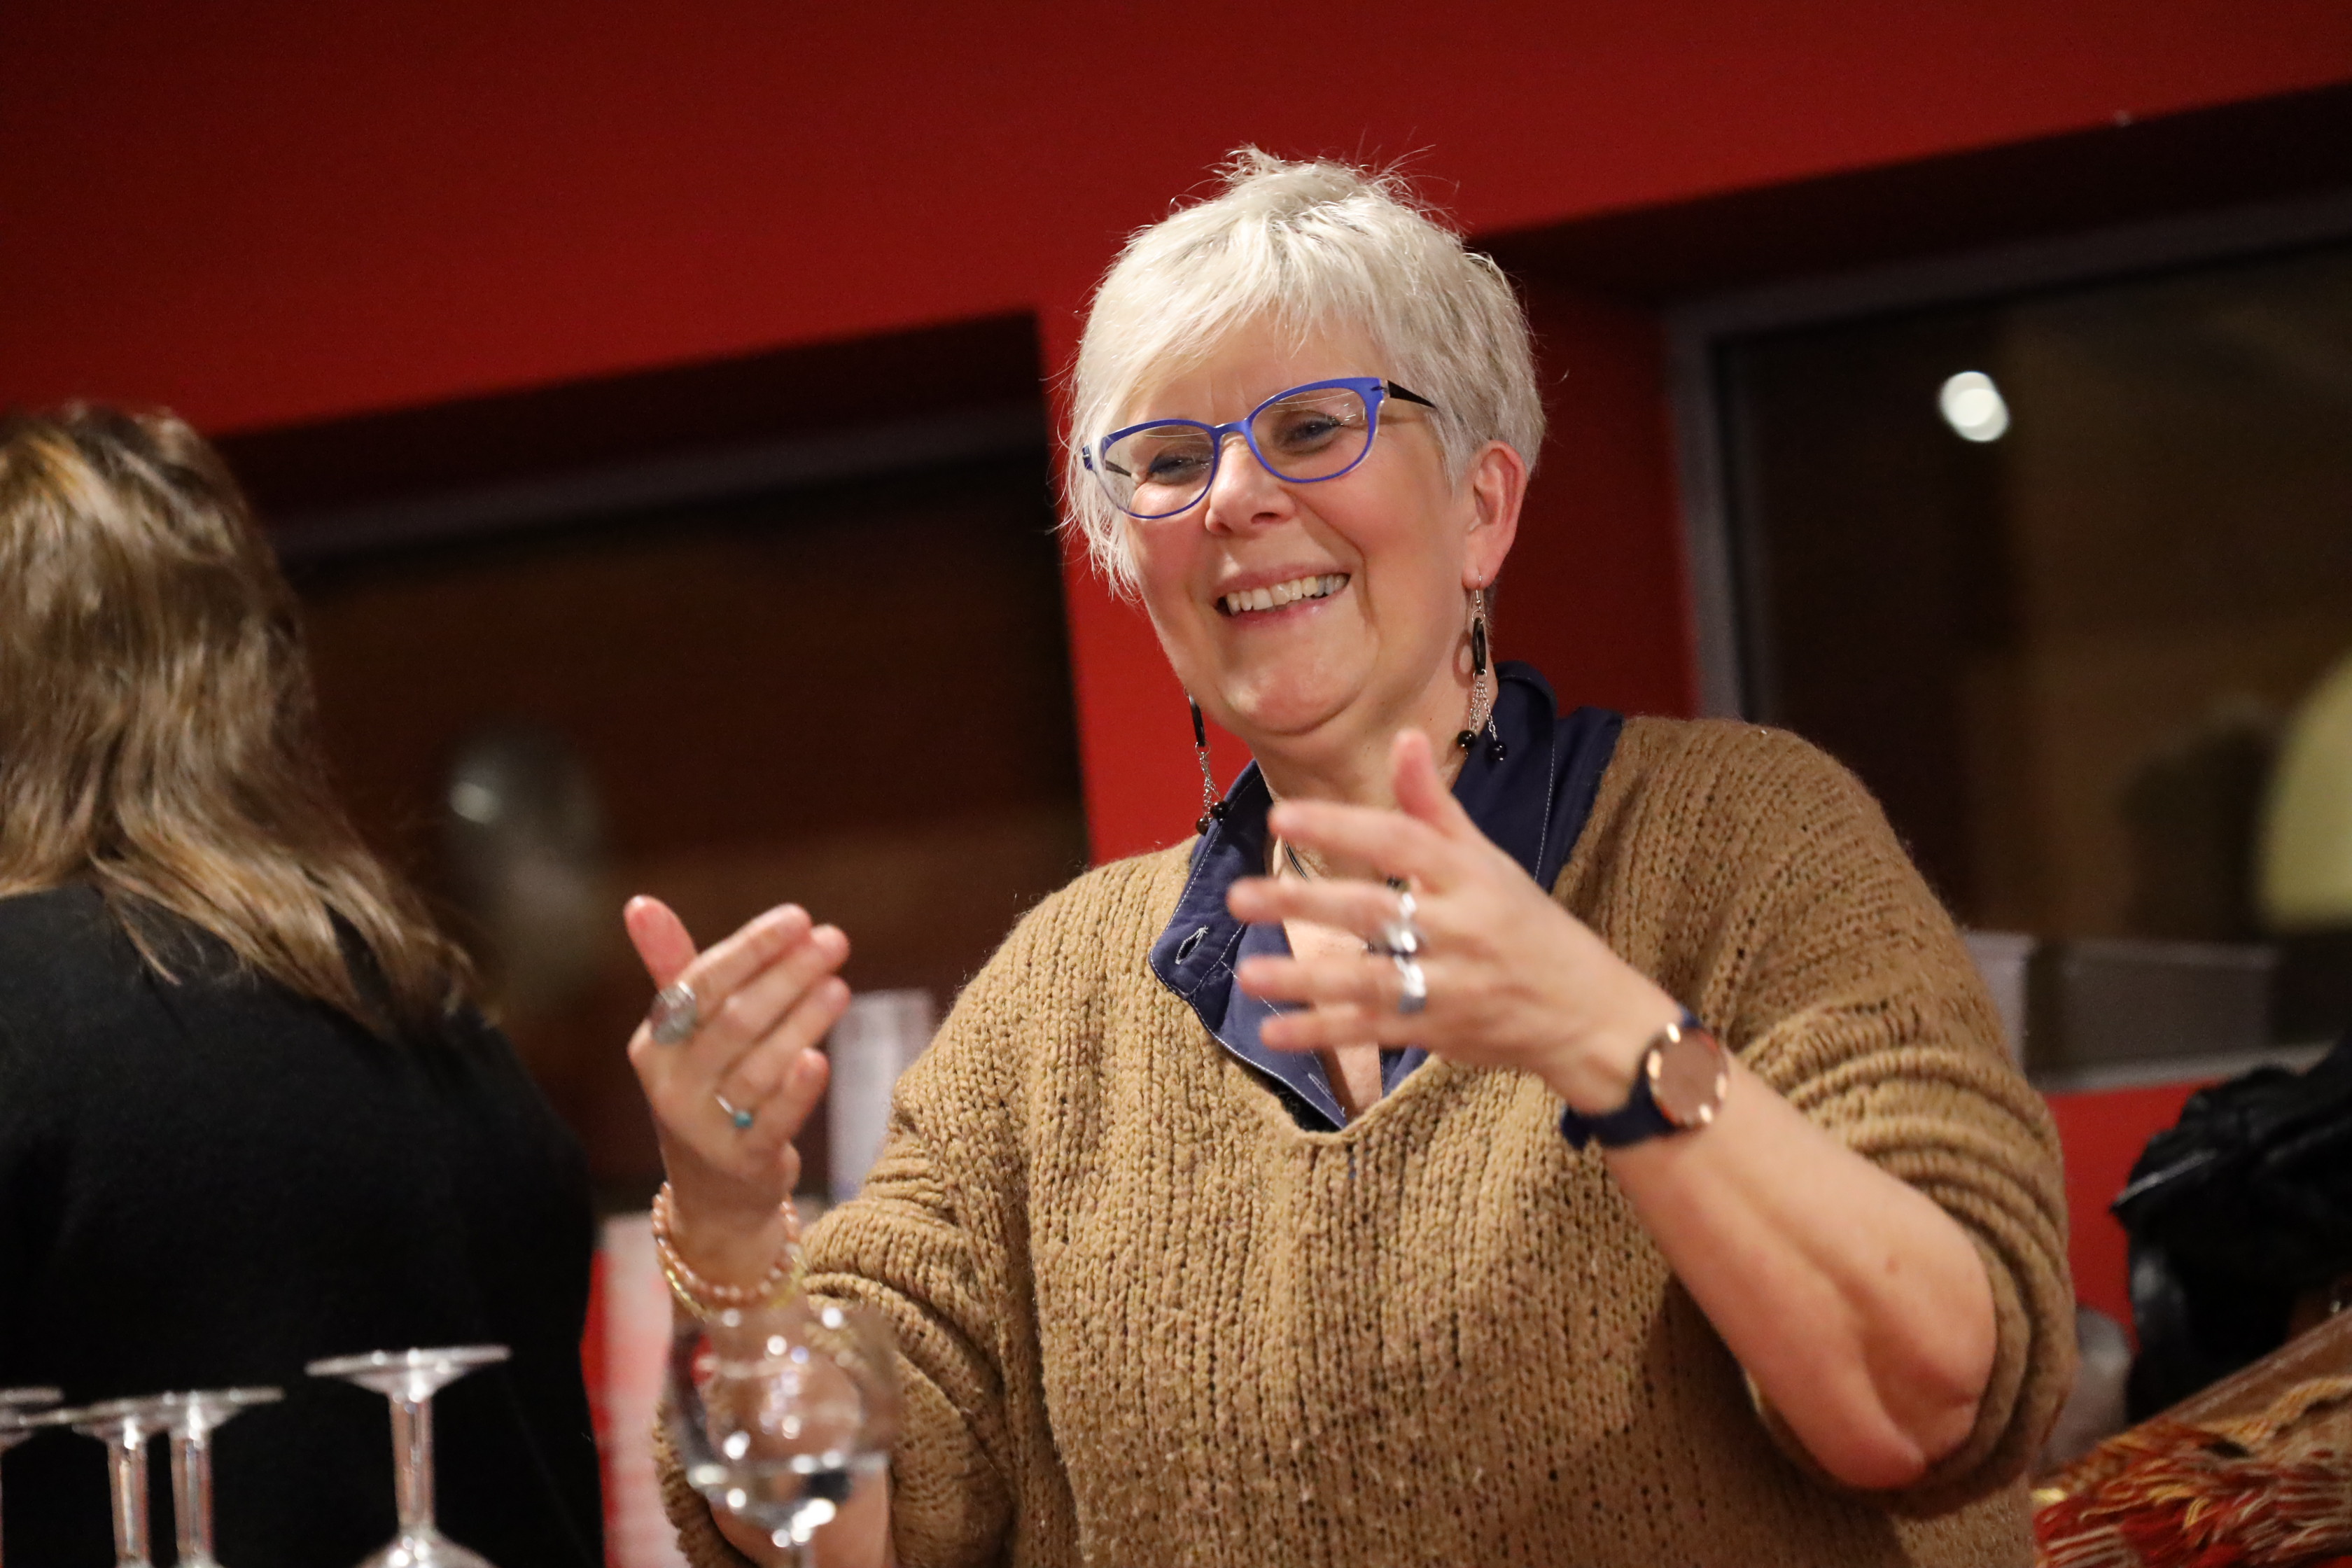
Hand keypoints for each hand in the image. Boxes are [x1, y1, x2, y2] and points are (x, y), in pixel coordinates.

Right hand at [624, 897, 850, 1279]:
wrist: (715, 1192)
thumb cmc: (709, 1088)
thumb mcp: (687, 1033)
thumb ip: (674, 967)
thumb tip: (640, 901)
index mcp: (657, 1043)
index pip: (702, 983)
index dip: (751, 948)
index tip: (799, 917)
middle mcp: (672, 1085)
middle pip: (734, 1019)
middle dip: (788, 975)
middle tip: (835, 941)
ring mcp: (703, 1128)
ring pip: (757, 1066)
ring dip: (802, 1021)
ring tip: (840, 987)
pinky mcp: (741, 1162)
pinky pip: (771, 1122)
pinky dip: (796, 1091)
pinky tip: (820, 1058)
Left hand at [1227, 730, 1679, 1112]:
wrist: (1586, 1012)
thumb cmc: (1526, 925)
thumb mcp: (1488, 860)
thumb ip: (1434, 806)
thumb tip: (1405, 736)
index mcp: (1471, 875)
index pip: (1399, 842)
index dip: (1341, 828)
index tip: (1283, 818)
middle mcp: (1461, 927)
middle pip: (1374, 912)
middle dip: (1305, 903)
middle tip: (1240, 897)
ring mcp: (1451, 984)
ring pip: (1370, 980)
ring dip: (1306, 978)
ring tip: (1249, 973)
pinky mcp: (1439, 1031)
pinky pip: (1375, 1031)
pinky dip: (1324, 1032)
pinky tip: (1275, 1030)